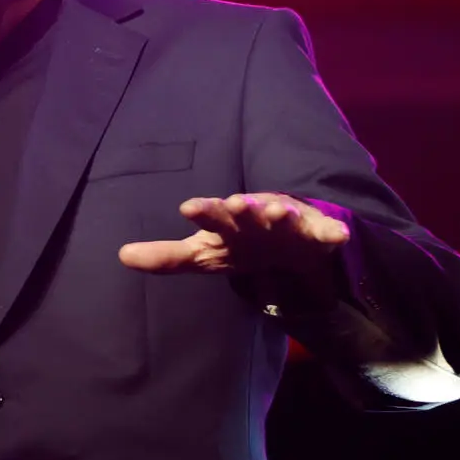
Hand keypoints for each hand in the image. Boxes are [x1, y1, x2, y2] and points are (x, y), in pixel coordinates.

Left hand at [118, 193, 351, 283]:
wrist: (290, 246)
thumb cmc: (241, 245)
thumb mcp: (204, 255)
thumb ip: (166, 257)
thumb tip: (121, 255)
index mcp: (227, 222)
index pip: (210, 215)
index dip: (202, 212)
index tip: (188, 208)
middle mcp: (256, 217)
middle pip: (248, 210)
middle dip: (243, 206)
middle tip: (238, 203)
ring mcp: (288, 223)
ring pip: (286, 215)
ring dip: (283, 213)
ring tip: (280, 212)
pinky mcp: (316, 233)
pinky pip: (326, 232)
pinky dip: (332, 233)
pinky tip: (337, 235)